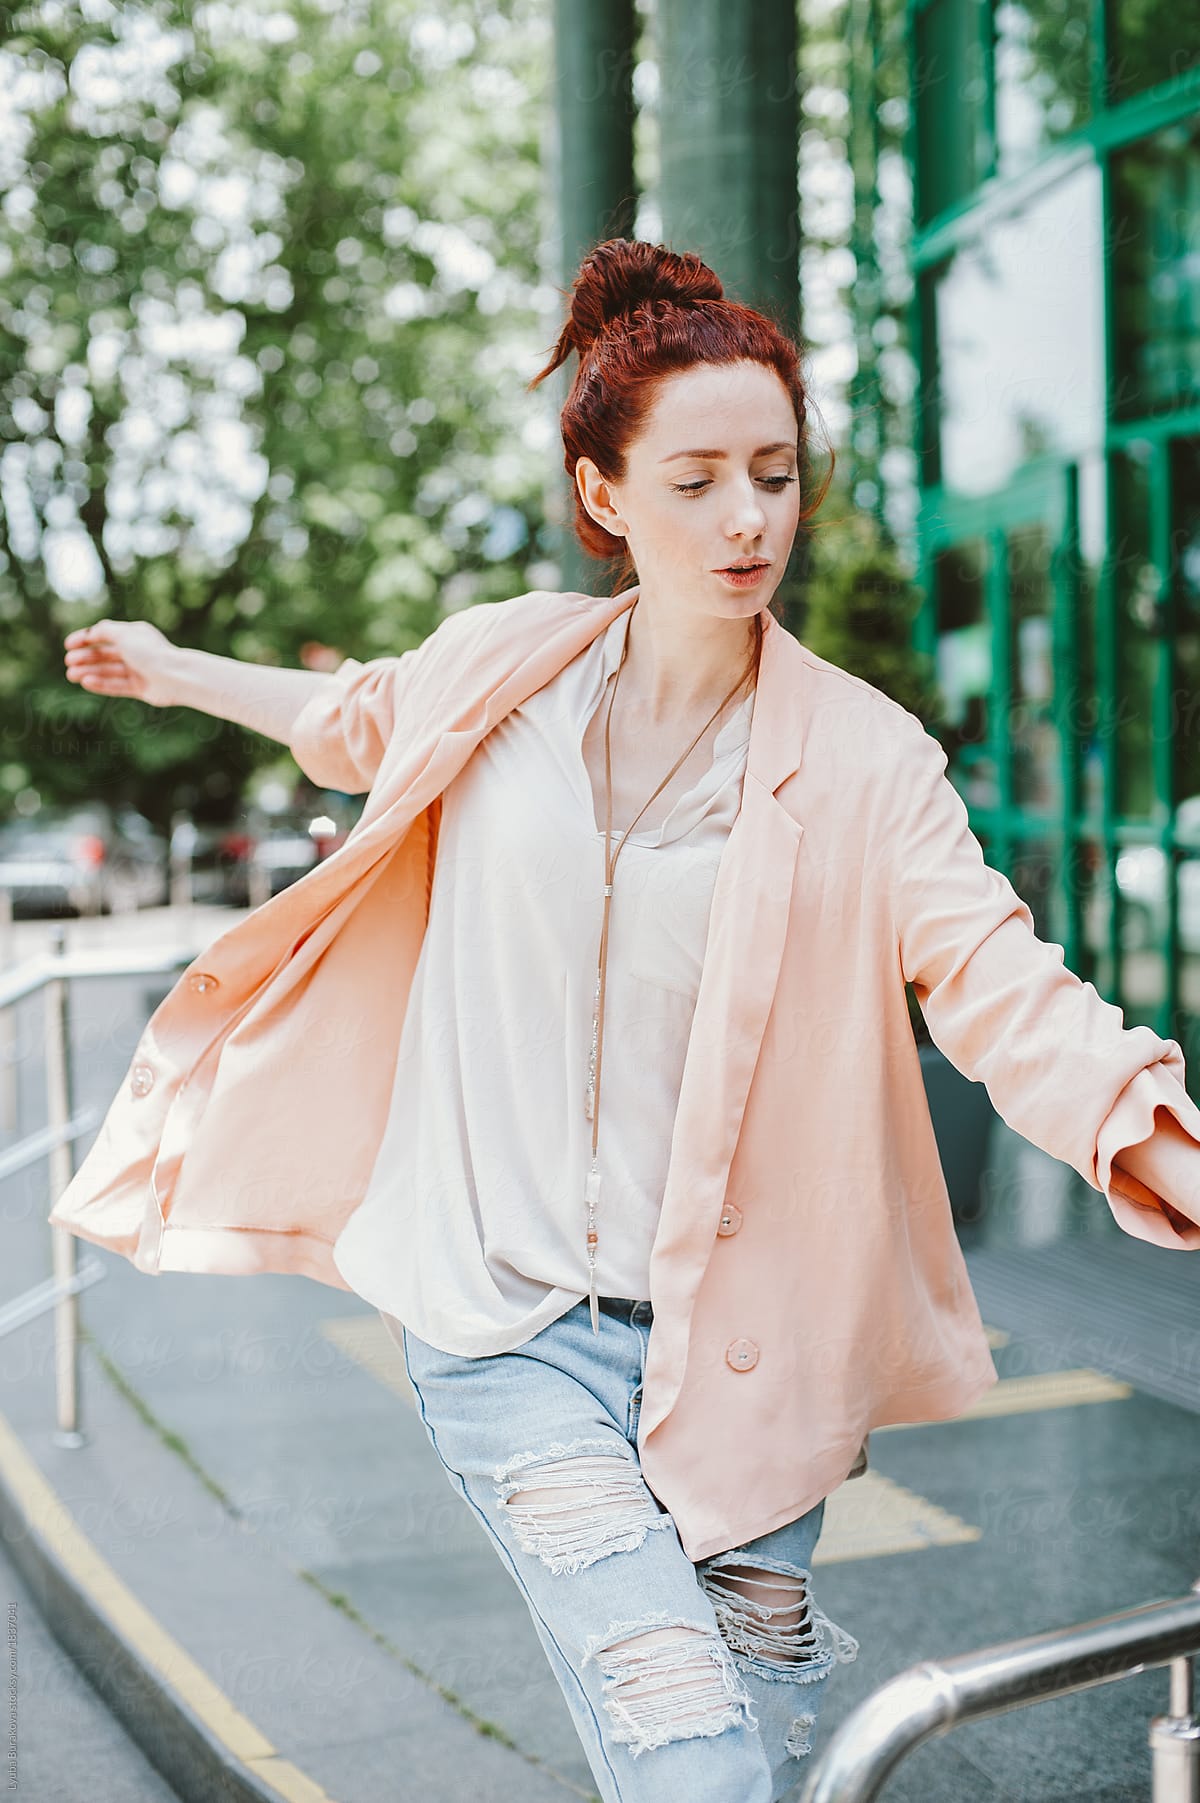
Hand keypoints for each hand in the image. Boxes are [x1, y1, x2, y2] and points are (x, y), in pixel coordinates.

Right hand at [63, 619, 179, 708]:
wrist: (175, 677)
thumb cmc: (151, 653)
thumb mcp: (124, 635)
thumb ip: (104, 631)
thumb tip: (91, 632)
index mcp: (134, 634)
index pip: (105, 634)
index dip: (85, 639)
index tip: (68, 645)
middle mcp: (136, 651)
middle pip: (105, 654)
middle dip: (86, 657)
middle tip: (68, 662)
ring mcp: (139, 671)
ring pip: (109, 671)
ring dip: (89, 672)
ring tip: (72, 675)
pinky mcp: (141, 688)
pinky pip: (117, 685)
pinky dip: (101, 684)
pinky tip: (86, 682)